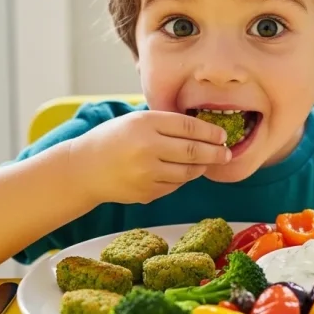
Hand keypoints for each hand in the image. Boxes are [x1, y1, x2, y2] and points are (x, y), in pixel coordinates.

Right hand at [69, 110, 230, 204]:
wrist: (85, 169)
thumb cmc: (113, 139)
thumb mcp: (136, 121)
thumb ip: (165, 123)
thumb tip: (204, 130)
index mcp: (145, 123)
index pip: (188, 126)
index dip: (210, 132)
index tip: (222, 135)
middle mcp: (147, 148)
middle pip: (193, 151)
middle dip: (216, 152)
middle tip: (227, 153)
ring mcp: (147, 173)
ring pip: (187, 172)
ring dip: (202, 167)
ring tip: (207, 162)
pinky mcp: (146, 192)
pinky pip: (175, 185)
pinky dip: (183, 179)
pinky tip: (184, 172)